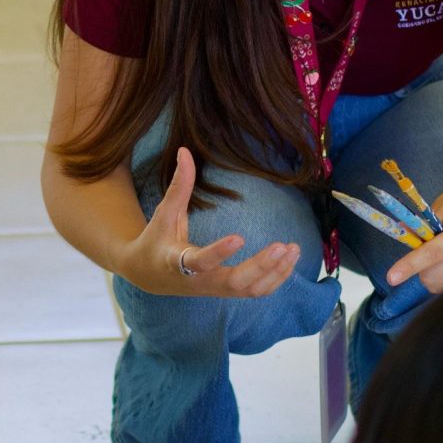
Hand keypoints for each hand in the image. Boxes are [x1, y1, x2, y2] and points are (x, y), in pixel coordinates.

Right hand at [119, 146, 302, 297]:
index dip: (218, 252)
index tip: (240, 237)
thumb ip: (179, 185)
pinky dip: (275, 278)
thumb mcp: (164, 213)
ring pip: (249, 290)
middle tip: (283, 245)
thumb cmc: (156, 241)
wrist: (148, 276)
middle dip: (260, 266)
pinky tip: (290, 260)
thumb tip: (184, 150)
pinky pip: (255, 291)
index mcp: (177, 262)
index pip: (199, 262)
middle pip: (234, 282)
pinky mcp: (226, 291)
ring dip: (274, 272)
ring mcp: (215, 289)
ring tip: (294, 248)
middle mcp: (199, 281)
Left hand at [384, 171, 442, 291]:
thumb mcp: (441, 206)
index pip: (432, 254)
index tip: (391, 278)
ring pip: (442, 287)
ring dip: (434, 275)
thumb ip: (421, 227)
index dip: (410, 266)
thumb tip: (401, 238)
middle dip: (421, 269)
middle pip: (434, 277)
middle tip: (426, 253)